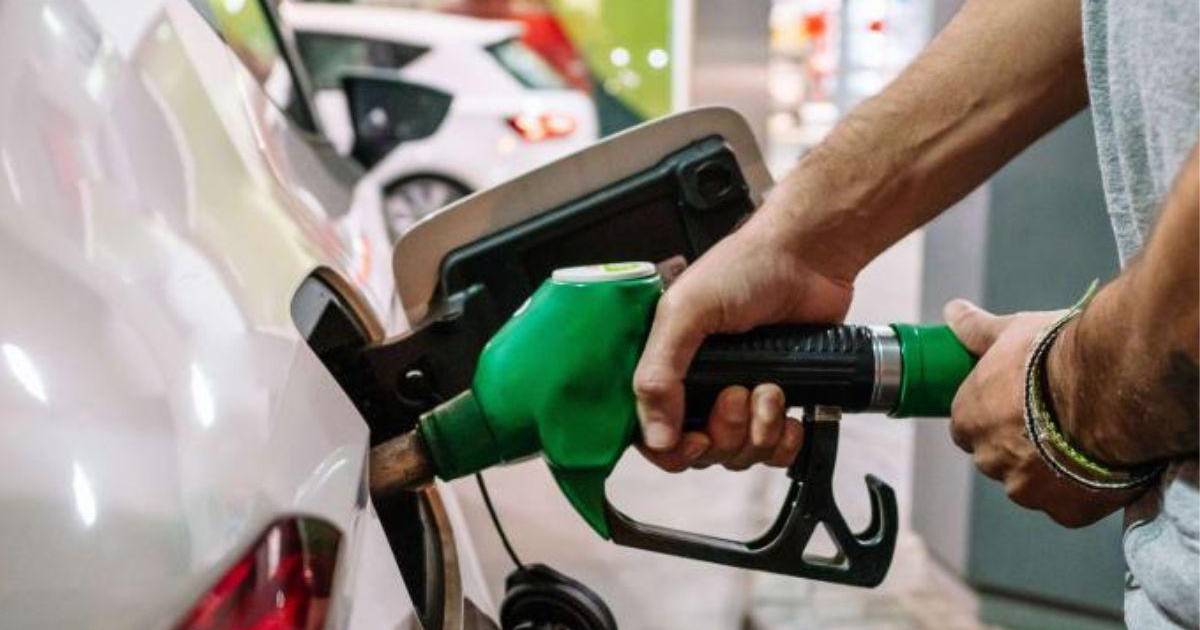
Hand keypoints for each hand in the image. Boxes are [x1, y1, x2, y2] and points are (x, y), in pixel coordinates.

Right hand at [633, 208, 854, 471]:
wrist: (809, 258)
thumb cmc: (743, 270)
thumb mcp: (686, 312)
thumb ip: (660, 372)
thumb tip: (656, 438)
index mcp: (667, 367)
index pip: (654, 435)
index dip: (673, 450)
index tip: (697, 440)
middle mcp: (700, 388)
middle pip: (702, 452)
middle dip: (725, 432)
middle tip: (738, 392)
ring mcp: (741, 398)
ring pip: (740, 454)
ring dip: (759, 430)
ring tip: (771, 388)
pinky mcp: (779, 403)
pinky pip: (777, 452)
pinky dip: (786, 442)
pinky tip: (792, 415)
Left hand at [944, 299, 1139, 526]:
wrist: (1112, 386)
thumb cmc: (1056, 354)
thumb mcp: (1011, 331)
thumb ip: (976, 329)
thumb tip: (953, 312)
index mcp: (968, 419)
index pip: (969, 425)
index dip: (994, 416)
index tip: (1018, 404)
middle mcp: (989, 459)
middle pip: (998, 457)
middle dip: (1021, 443)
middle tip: (1054, 419)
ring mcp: (1026, 490)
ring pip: (1032, 484)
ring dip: (1050, 469)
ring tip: (1082, 439)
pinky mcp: (1065, 511)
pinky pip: (1069, 505)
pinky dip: (1081, 490)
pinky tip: (1098, 463)